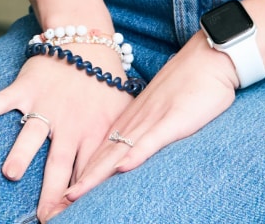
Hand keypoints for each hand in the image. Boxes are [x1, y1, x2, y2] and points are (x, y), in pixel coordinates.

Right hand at [0, 47, 132, 222]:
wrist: (86, 39)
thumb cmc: (105, 81)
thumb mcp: (123, 113)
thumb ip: (120, 142)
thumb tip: (124, 173)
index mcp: (94, 132)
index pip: (87, 172)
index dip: (79, 197)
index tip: (69, 218)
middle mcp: (68, 122)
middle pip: (59, 164)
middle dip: (52, 193)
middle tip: (44, 217)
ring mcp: (45, 104)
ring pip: (31, 133)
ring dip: (21, 152)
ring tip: (10, 173)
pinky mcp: (26, 87)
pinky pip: (1, 101)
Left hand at [60, 32, 239, 210]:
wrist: (207, 59)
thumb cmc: (187, 86)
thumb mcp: (159, 112)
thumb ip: (144, 132)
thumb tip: (131, 154)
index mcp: (128, 122)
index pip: (98, 154)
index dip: (79, 176)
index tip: (62, 196)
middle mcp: (133, 123)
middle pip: (99, 158)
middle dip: (78, 183)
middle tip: (56, 205)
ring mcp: (150, 121)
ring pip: (117, 153)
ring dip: (94, 175)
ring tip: (72, 195)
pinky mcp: (172, 120)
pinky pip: (150, 140)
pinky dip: (135, 154)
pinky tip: (121, 168)